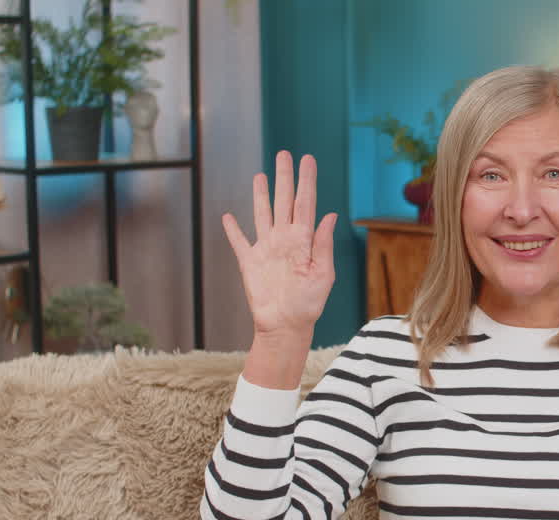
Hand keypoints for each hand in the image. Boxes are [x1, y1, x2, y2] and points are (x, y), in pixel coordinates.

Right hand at [223, 151, 337, 338]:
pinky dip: (233, 229)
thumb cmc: (309, 304)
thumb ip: (323, 244)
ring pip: (262, 213)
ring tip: (260, 175)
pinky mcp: (249, 262)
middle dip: (284, 177)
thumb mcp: (323, 274)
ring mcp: (266, 248)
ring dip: (261, 195)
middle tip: (284, 154)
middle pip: (284, 200)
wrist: (285, 326)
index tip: (308, 160)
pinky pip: (239, 241)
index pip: (306, 203)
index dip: (307, 181)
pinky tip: (228, 216)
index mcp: (304, 240)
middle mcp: (285, 239)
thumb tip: (330, 215)